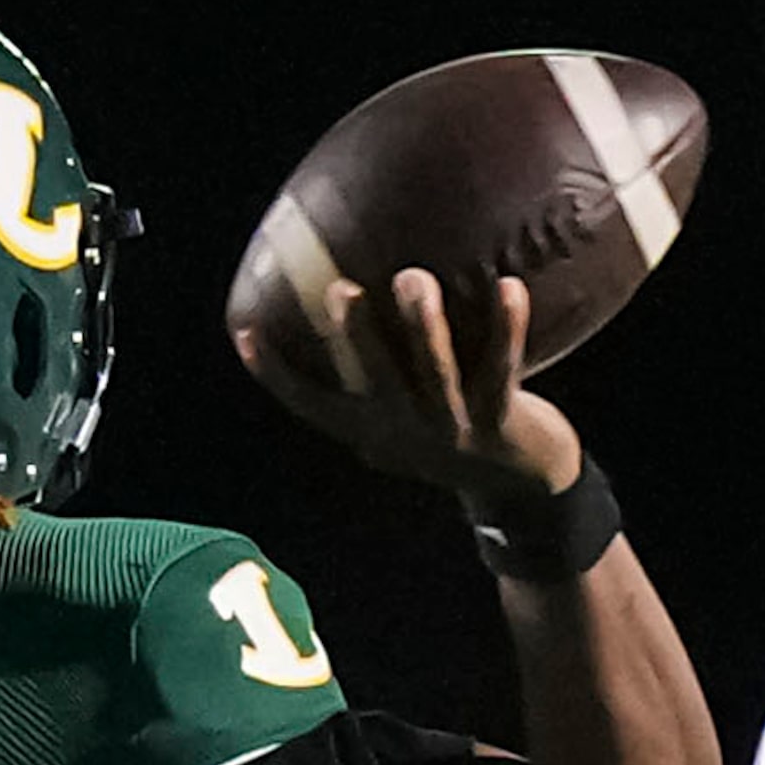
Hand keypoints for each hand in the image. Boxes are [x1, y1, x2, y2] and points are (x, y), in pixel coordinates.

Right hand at [236, 267, 581, 502]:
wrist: (522, 486)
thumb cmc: (454, 428)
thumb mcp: (405, 413)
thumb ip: (378, 371)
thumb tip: (344, 288)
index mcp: (373, 429)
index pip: (312, 404)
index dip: (274, 373)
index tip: (243, 331)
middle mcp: (407, 430)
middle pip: (374, 381)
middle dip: (356, 336)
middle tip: (341, 289)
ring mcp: (452, 430)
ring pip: (436, 375)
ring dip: (425, 328)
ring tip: (415, 278)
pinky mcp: (499, 422)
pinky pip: (501, 368)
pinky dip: (506, 328)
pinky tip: (509, 286)